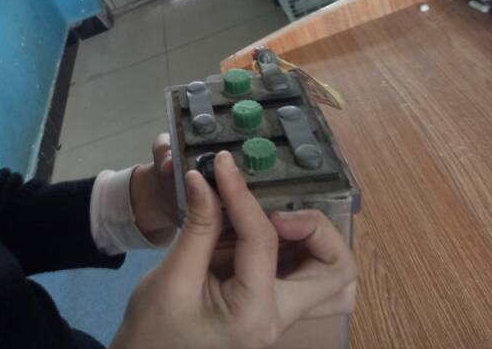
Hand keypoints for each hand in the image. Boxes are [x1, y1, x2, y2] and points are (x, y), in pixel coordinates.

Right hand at [112, 151, 357, 348]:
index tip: (223, 165)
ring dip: (314, 241)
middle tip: (276, 211)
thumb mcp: (172, 274)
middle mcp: (280, 318)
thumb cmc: (154, 326)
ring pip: (333, 279)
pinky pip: (304, 274)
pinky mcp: (270, 304)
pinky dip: (294, 246)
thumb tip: (206, 176)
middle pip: (337, 273)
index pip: (265, 240)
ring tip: (275, 219)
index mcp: (255, 313)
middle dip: (316, 230)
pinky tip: (258, 226)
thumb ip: (199, 224)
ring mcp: (280, 315)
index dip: (243, 195)